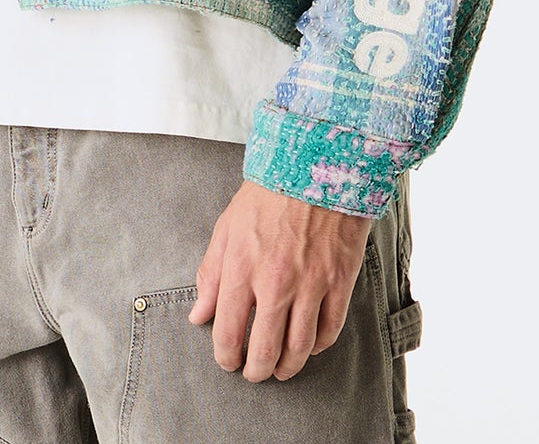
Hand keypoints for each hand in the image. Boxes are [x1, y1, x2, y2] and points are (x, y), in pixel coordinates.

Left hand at [188, 178, 371, 382]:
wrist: (316, 165)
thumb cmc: (267, 195)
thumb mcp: (227, 227)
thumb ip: (211, 274)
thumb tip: (198, 315)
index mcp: (242, 268)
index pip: (229, 333)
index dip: (226, 357)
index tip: (228, 362)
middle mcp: (275, 282)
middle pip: (264, 351)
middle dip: (256, 371)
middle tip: (255, 373)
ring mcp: (311, 284)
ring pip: (299, 349)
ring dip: (288, 367)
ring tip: (281, 369)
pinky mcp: (340, 281)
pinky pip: (329, 331)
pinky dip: (317, 346)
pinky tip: (309, 345)